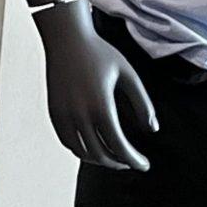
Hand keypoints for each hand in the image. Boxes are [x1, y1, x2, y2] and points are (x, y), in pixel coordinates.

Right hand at [37, 4, 157, 168]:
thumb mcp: (129, 76)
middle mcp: (79, 114)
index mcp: (100, 105)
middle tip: (132, 162)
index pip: (119, 145)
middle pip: (100, 154)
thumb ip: (143, 104)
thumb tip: (152, 129)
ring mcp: (63, 115)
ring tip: (114, 157)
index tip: (144, 165)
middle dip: (118, 162)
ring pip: (81, 152)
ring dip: (99, 159)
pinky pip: (67, 141)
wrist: (67, 40)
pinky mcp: (54, 113)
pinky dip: (81, 150)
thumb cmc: (100, 54)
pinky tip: (94, 146)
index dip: (133, 160)